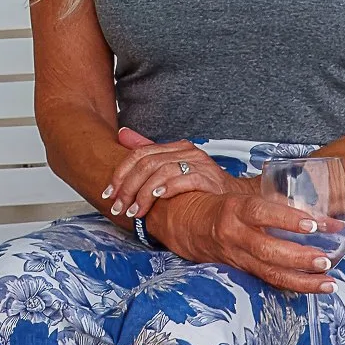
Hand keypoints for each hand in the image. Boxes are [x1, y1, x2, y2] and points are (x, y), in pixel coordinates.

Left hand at [101, 127, 231, 220]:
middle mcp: (186, 151)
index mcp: (175, 148)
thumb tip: (122, 134)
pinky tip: (157, 198)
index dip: (120, 173)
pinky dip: (168, 188)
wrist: (236, 197)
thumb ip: (147, 151)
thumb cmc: (202, 185)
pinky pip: (184, 179)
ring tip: (135, 211)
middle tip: (119, 207)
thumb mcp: (172, 167)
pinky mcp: (209, 178)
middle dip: (128, 188)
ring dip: (144, 194)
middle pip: (147, 164)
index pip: (139, 153)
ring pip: (162, 171)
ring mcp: (199, 163)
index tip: (109, 193)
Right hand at [150, 186, 342, 293]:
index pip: (261, 212)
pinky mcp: (243, 270)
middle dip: (300, 257)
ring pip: (271, 272)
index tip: (314, 223)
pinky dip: (297, 285)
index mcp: (234, 209)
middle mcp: (234, 235)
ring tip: (329, 281)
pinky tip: (318, 286)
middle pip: (267, 250)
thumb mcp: (240, 193)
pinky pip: (271, 280)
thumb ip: (271, 193)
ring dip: (303, 279)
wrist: (188, 225)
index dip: (287, 219)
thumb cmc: (221, 205)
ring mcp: (238, 256)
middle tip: (326, 258)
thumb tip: (308, 186)